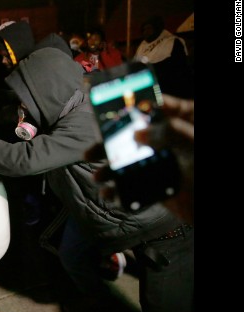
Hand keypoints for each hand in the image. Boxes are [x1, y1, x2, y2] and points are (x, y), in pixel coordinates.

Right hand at [84, 94, 193, 223]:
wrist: (217, 208)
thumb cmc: (206, 169)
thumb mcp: (195, 144)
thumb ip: (170, 133)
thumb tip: (138, 131)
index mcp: (185, 123)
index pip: (162, 106)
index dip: (139, 102)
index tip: (115, 104)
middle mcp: (170, 142)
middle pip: (135, 134)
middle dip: (112, 142)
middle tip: (93, 149)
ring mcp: (162, 165)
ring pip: (130, 162)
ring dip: (111, 169)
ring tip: (99, 177)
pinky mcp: (158, 188)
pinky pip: (133, 187)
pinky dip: (120, 192)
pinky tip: (110, 194)